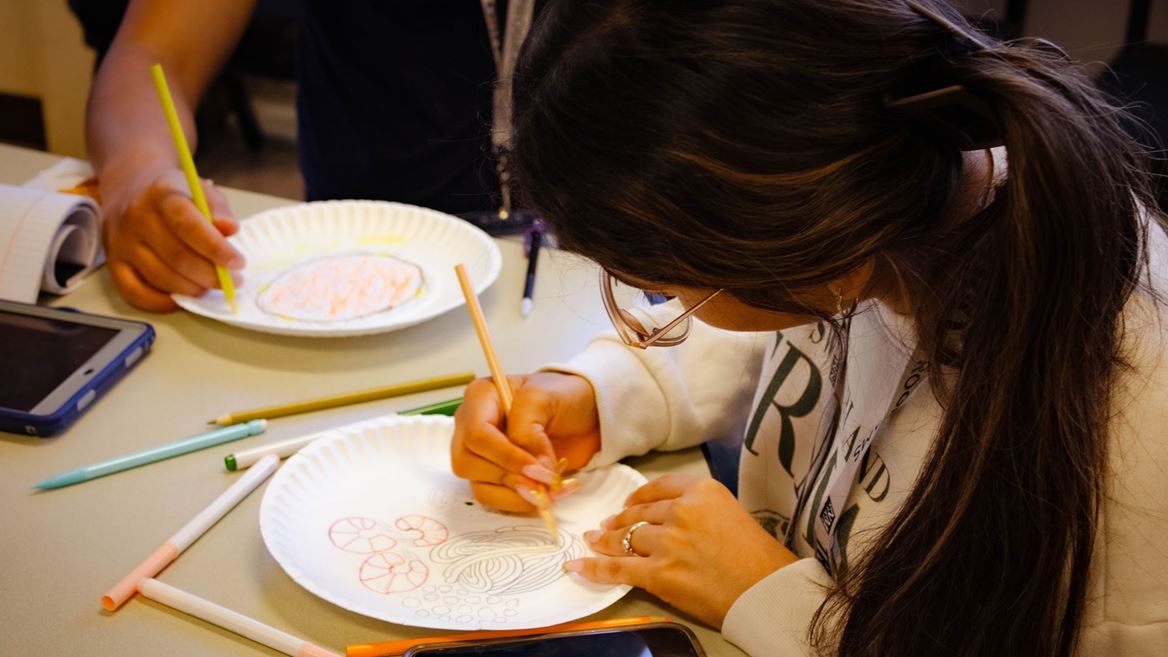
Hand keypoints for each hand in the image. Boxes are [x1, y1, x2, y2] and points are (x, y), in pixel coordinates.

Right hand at [100, 167, 244, 310]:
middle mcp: (136, 218)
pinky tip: (183, 298)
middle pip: (176, 257)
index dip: (215, 248)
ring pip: (160, 277)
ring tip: (211, 286)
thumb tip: (230, 229)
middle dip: (210, 275)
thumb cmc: (174, 193)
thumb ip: (217, 208)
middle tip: (232, 281)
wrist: (131, 187)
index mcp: (160, 195)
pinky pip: (134, 292)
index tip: (238, 263)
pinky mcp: (113, 262)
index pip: (188, 225)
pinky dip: (161, 302)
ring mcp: (120, 242)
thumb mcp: (200, 189)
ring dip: (192, 289)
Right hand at [451, 373, 601, 511]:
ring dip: (515, 494)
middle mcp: (472, 426)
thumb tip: (528, 469)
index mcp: (480, 397)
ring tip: (549, 489)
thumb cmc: (563, 396)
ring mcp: (482, 454)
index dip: (504, 456)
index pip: (476, 434)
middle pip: (467, 463)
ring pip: (478, 486)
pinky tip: (545, 495)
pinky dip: (519, 503)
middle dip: (508, 477)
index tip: (537, 469)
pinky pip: (493, 499)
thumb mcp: (545, 398)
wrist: (585, 415)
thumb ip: (528, 430)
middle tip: (543, 482)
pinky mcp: (495, 477)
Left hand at [567, 474, 797, 628]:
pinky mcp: (659, 573)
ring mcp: (667, 542)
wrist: (767, 591)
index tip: (629, 503)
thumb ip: (700, 511)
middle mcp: (681, 511)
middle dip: (620, 521)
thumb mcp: (731, 513)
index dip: (639, 497)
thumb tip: (673, 521)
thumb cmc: (759, 557)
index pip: (659, 487)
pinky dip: (594, 567)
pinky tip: (578, 565)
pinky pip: (618, 568)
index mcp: (702, 491)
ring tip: (594, 540)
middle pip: (640, 514)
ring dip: (606, 541)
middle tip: (607, 526)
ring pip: (625, 538)